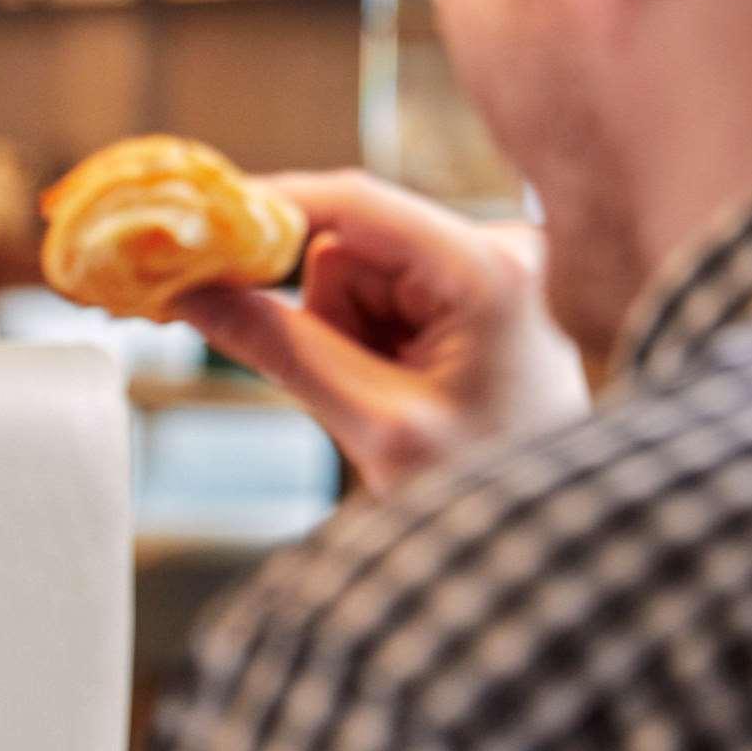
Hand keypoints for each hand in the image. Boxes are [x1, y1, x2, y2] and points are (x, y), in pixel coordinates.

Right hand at [168, 172, 588, 494]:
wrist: (561, 548)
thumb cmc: (492, 496)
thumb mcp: (375, 424)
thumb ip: (281, 348)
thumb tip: (190, 292)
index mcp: (488, 268)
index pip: (354, 202)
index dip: (268, 208)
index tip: (199, 227)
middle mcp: (499, 249)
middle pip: (349, 248)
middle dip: (331, 318)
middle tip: (358, 392)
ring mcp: (492, 269)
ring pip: (359, 277)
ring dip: (352, 339)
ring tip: (397, 403)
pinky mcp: (481, 293)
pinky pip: (385, 298)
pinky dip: (375, 346)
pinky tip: (413, 392)